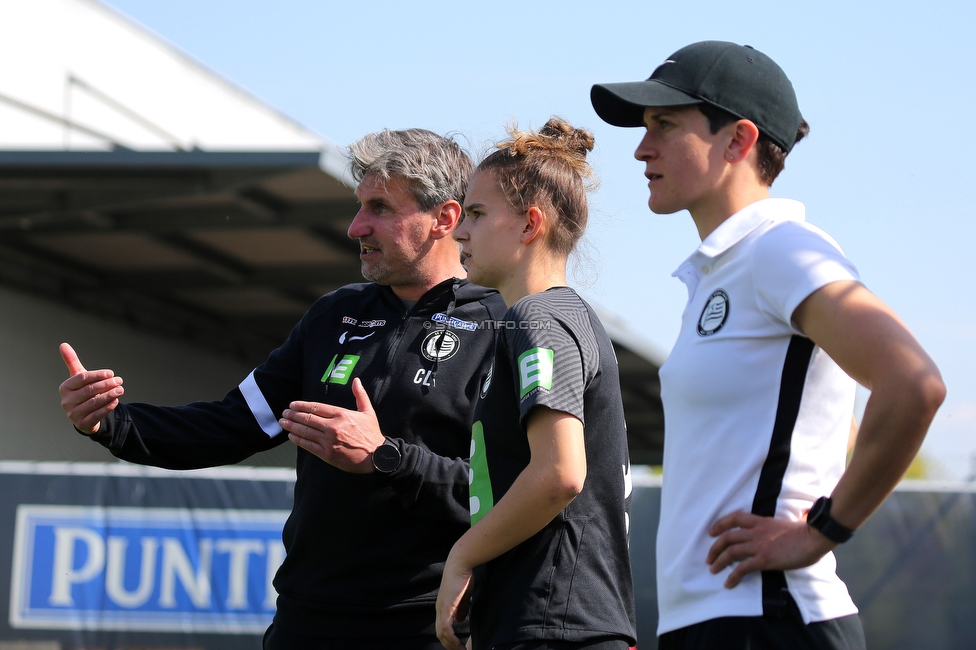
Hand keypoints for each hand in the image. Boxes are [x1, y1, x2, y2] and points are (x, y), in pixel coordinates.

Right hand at [58, 342, 123, 433]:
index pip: (82, 379)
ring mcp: (73, 414)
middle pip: (89, 390)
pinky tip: (116, 401)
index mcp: (65, 387)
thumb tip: (63, 344)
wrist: (84, 415)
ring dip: (109, 395)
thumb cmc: (82, 392)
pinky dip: (107, 407)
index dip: (97, 375)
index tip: (111, 373)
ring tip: (121, 389)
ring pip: (94, 403)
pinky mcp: (82, 424)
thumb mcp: (78, 377)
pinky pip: (97, 415)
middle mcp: (66, 401)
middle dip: (106, 384)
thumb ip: (72, 361)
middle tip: (119, 381)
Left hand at [280, 378, 383, 472]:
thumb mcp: (368, 412)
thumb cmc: (372, 434)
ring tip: (283, 422)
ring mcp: (329, 441)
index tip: (292, 405)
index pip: (316, 407)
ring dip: (292, 426)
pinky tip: (291, 436)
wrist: (377, 456)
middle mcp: (333, 426)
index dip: (302, 406)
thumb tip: (356, 380)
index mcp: (341, 414)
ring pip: (306, 432)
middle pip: (308, 418)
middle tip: (284, 413)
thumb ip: (360, 395)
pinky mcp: (327, 454)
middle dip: (294, 415)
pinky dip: (298, 440)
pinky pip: (309, 446)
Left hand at [435, 549, 472, 649]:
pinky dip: (451, 639)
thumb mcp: (463, 596)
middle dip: (450, 645)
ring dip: (451, 645)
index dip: (450, 639)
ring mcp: (442, 609)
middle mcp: (439, 609)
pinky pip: (446, 628)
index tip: (459, 646)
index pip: (443, 628)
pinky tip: (459, 644)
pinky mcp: (446, 607)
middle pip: (440, 634)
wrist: (460, 564)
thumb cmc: (463, 577)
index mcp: (443, 607)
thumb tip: (459, 621)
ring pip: (442, 634)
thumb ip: (461, 608)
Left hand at [706, 511, 835, 587]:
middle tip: (709, 557)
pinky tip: (728, 583)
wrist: (814, 537)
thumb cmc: (806, 532)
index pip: (735, 518)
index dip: (720, 524)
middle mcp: (756, 532)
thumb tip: (779, 527)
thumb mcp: (785, 524)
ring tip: (713, 570)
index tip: (712, 532)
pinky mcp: (764, 559)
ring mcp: (759, 545)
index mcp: (761, 522)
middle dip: (715, 547)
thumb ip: (776, 526)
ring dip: (719, 561)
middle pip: (728, 536)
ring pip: (731, 552)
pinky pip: (742, 568)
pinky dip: (732, 576)